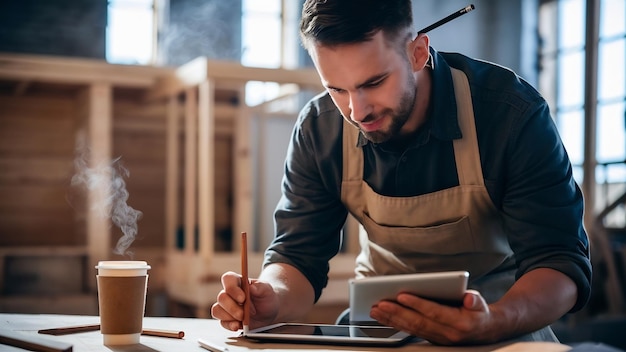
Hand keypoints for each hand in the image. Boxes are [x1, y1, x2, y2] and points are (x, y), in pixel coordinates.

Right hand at [210, 271, 279, 330]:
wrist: (270, 312)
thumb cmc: (267, 297)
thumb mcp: (268, 290)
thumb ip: (261, 287)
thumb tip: (252, 287)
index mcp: (238, 282)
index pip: (228, 279)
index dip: (232, 288)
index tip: (243, 298)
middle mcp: (229, 293)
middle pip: (221, 297)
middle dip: (232, 308)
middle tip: (243, 314)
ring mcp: (226, 306)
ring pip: (217, 310)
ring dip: (229, 317)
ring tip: (243, 320)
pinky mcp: (227, 319)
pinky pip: (222, 322)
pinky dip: (229, 325)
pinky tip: (238, 326)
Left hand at [370, 289, 493, 344]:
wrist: (485, 332)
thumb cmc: (479, 313)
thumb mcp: (481, 304)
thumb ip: (475, 300)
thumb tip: (470, 299)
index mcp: (459, 323)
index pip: (434, 312)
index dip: (417, 304)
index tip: (401, 295)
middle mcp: (447, 334)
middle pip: (417, 323)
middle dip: (397, 313)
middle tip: (379, 304)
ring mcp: (437, 339)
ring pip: (411, 329)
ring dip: (391, 319)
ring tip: (375, 310)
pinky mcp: (430, 339)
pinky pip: (410, 332)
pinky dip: (395, 324)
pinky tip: (383, 317)